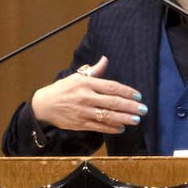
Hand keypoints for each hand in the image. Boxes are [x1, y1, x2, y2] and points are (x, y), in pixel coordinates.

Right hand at [29, 57, 145, 134]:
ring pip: (107, 116)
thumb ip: (94, 70)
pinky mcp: (80, 123)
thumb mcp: (76, 77)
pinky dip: (110, 128)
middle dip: (130, 106)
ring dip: (123, 118)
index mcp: (86, 83)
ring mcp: (83, 111)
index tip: (138, 95)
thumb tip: (105, 59)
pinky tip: (121, 128)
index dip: (126, 91)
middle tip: (143, 109)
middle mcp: (86, 97)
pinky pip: (98, 127)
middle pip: (112, 102)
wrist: (44, 105)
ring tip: (136, 120)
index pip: (111, 87)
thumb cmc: (62, 89)